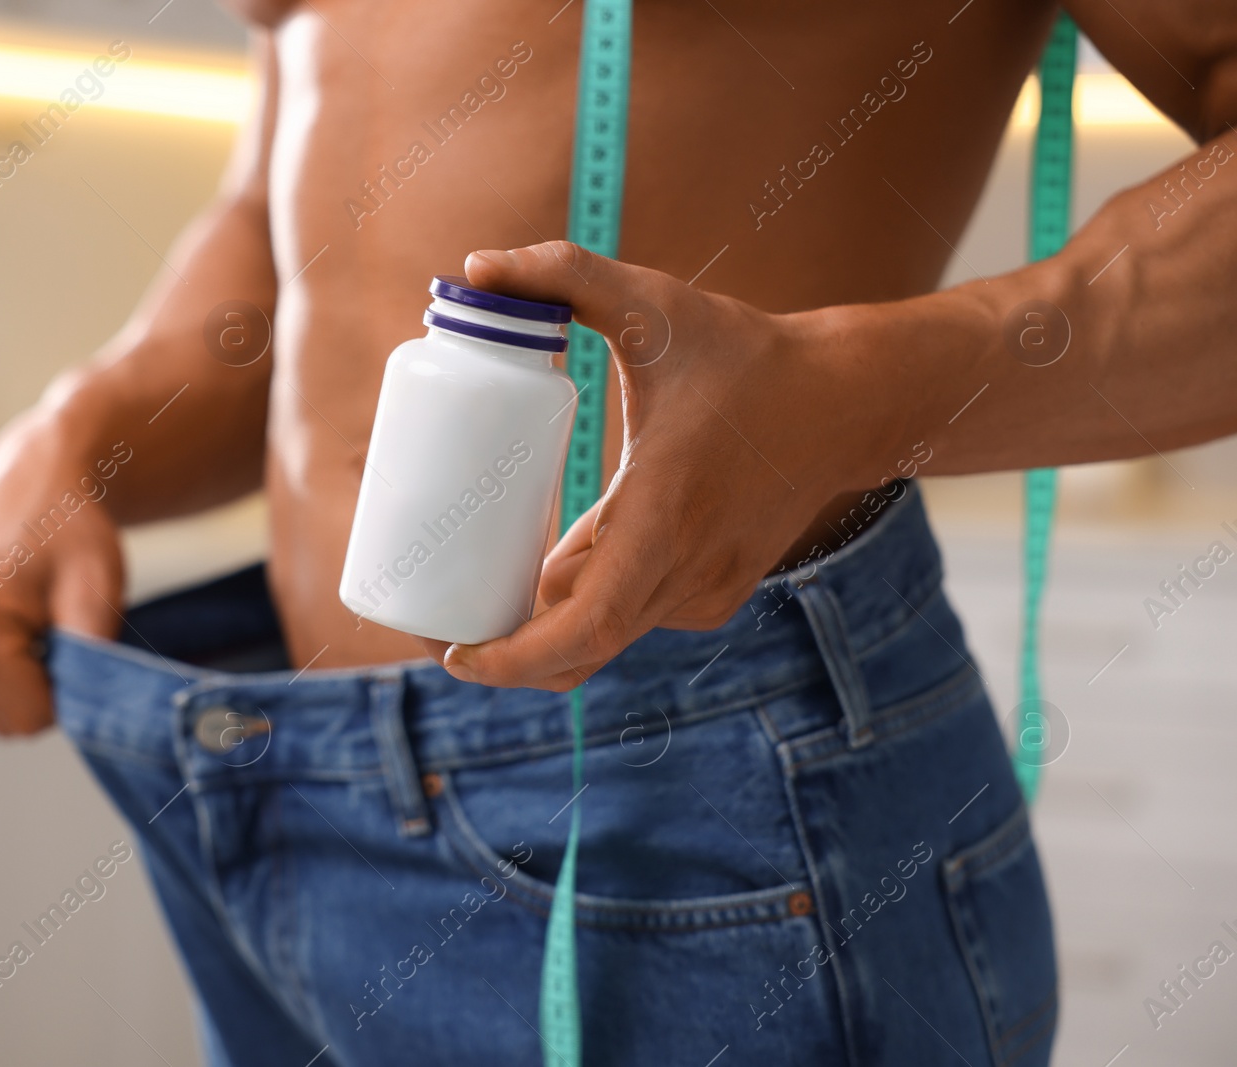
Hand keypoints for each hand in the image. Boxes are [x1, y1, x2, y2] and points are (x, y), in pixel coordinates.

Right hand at [0, 410, 124, 733]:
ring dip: (24, 681)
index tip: (74, 639)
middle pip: (9, 720)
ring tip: (34, 622)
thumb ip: (92, 656)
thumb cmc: (71, 530)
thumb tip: (90, 716)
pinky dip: (3, 672)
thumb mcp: (97, 587)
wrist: (33, 483)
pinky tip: (12, 625)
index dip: (69, 690)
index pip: (31, 717)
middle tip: (56, 626)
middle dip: (45, 686)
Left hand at [419, 241, 889, 690]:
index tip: (453, 654)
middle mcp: (686, 574)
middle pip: (577, 652)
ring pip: (600, 636)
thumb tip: (476, 265)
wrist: (846, 402)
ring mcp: (703, 593)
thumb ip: (566, 273)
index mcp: (664, 520)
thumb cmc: (749, 356)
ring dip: (536, 628)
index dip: (513, 658)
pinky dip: (579, 607)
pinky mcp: (712, 594)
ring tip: (466, 598)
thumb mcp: (656, 305)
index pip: (584, 629)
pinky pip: (628, 615)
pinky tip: (536, 577)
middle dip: (500, 656)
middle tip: (432, 631)